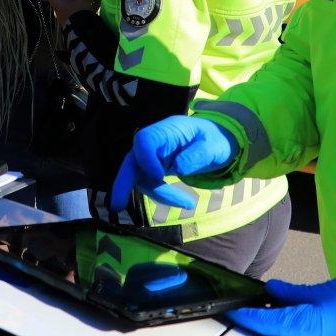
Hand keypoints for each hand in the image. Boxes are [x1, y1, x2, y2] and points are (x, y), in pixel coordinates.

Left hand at [46, 0, 100, 24]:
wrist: (82, 34)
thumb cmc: (78, 15)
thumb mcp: (83, 0)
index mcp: (58, 3)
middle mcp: (59, 11)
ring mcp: (65, 18)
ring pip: (67, 6)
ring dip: (74, 0)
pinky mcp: (72, 24)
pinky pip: (74, 13)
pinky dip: (80, 8)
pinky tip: (90, 6)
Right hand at [109, 115, 237, 210]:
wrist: (219, 141)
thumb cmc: (217, 140)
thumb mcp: (215, 147)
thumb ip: (198, 155)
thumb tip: (178, 168)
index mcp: (169, 129)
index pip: (145, 140)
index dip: (145, 158)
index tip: (159, 176)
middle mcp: (156, 141)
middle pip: (132, 159)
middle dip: (124, 182)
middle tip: (117, 206)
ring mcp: (154, 155)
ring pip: (141, 176)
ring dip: (158, 193)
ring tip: (187, 203)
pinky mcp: (156, 167)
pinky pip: (150, 182)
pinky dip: (162, 194)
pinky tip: (183, 201)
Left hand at [229, 278, 335, 335]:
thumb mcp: (326, 290)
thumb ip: (295, 292)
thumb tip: (272, 289)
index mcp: (302, 326)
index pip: (264, 321)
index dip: (245, 315)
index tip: (231, 308)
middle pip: (277, 334)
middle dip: (266, 321)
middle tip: (257, 304)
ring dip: (285, 329)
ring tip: (282, 310)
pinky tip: (306, 324)